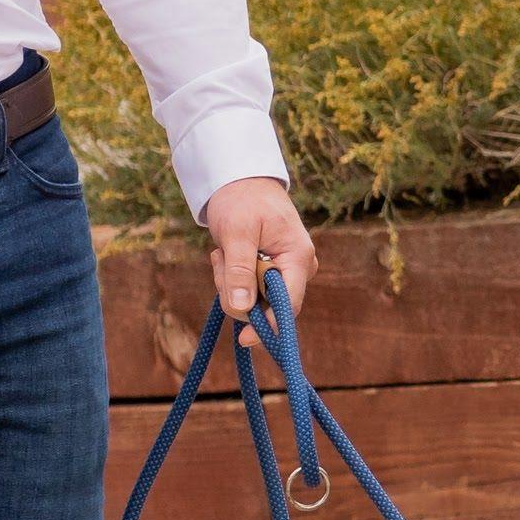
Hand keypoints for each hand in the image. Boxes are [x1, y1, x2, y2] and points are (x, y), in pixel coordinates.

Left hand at [205, 175, 313, 336]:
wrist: (241, 181)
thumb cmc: (242, 200)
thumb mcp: (237, 232)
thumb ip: (240, 270)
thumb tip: (243, 307)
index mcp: (298, 258)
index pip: (288, 304)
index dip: (268, 325)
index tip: (244, 339)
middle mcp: (298, 269)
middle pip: (267, 305)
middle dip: (237, 291)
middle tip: (220, 259)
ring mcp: (286, 273)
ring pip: (254, 300)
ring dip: (230, 282)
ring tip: (223, 252)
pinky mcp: (271, 274)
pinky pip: (249, 291)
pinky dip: (232, 279)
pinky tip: (225, 256)